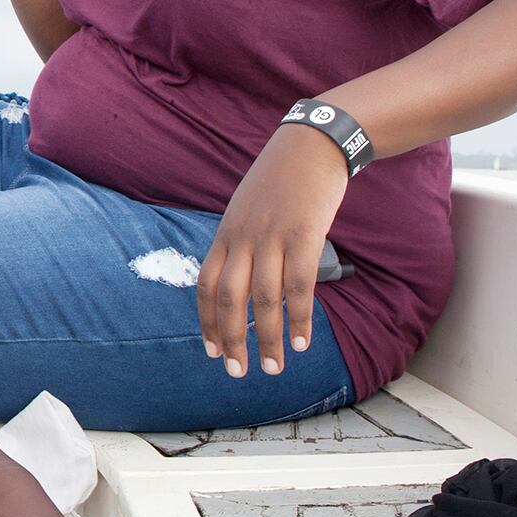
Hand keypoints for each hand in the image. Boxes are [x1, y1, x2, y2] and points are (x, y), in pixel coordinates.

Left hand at [197, 122, 349, 379]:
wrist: (310, 144)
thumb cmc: (281, 180)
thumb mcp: (248, 209)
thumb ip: (242, 242)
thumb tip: (243, 279)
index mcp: (226, 234)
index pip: (206, 286)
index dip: (207, 322)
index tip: (212, 351)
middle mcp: (242, 238)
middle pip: (228, 298)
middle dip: (231, 339)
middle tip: (237, 372)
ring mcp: (272, 237)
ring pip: (264, 299)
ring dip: (267, 337)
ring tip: (272, 367)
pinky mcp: (303, 235)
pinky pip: (299, 286)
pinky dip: (298, 318)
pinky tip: (301, 341)